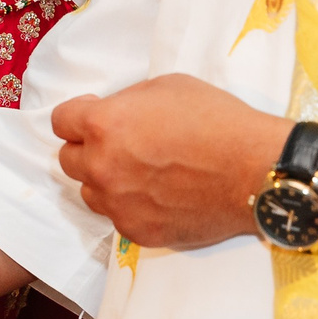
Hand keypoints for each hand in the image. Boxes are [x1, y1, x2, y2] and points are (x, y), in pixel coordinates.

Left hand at [50, 73, 283, 249]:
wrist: (256, 170)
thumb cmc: (217, 120)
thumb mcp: (167, 87)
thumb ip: (128, 102)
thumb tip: (114, 114)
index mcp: (104, 125)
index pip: (61, 122)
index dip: (78, 115)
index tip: (93, 115)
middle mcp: (102, 167)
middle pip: (68, 160)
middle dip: (88, 149)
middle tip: (118, 145)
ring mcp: (118, 204)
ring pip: (90, 192)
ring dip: (105, 181)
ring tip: (139, 173)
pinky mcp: (137, 231)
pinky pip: (118, 217)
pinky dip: (131, 205)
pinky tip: (158, 195)